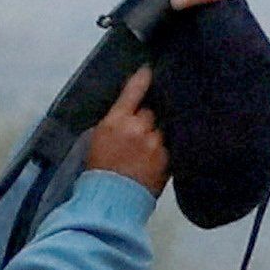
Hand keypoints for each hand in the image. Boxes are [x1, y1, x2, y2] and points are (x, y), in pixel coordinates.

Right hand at [82, 62, 173, 190]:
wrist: (111, 199)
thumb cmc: (99, 169)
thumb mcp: (99, 137)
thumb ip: (117, 120)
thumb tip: (131, 110)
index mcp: (117, 120)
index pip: (135, 89)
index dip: (144, 77)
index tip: (150, 70)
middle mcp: (139, 127)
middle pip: (151, 110)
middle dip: (148, 117)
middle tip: (141, 129)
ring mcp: (156, 143)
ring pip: (162, 128)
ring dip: (157, 133)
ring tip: (148, 147)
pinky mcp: (168, 158)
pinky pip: (170, 145)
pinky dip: (164, 149)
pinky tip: (155, 158)